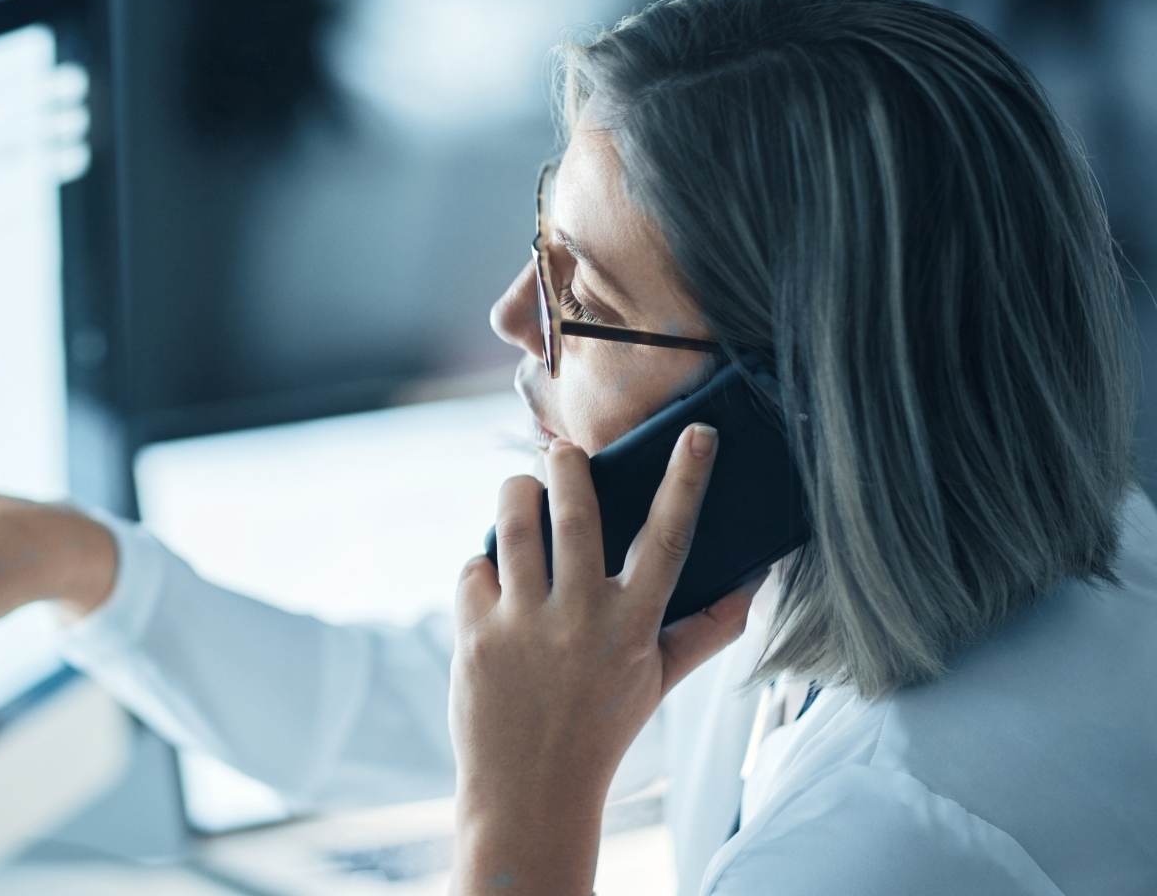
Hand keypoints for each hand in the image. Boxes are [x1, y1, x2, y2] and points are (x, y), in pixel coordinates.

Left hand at [449, 425, 755, 895]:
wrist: (530, 791)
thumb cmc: (599, 730)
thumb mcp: (657, 682)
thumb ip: (703, 632)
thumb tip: (750, 587)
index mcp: (633, 627)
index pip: (668, 539)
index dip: (686, 481)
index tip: (697, 435)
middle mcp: (581, 619)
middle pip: (577, 514)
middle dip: (567, 466)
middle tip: (561, 450)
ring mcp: (524, 625)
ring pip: (516, 525)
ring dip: (516, 493)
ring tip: (522, 488)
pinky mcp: (475, 634)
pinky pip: (474, 567)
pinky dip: (483, 565)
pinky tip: (494, 581)